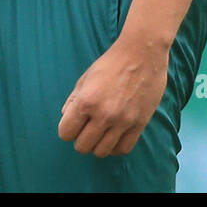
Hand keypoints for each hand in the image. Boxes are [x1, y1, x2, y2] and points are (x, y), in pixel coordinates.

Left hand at [57, 33, 168, 156]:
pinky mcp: (139, 124)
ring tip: (99, 133)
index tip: (72, 123)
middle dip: (80, 139)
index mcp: (86, 101)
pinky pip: (123, 149)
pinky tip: (113, 137)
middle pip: (83, 146)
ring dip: (97, 145)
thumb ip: (73, 100)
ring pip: (102, 152)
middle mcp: (104, 115)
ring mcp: (123, 122)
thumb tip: (65, 117)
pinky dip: (115, 148)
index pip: (66, 133)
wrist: (141, 54)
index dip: (66, 129)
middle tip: (85, 129)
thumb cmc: (110, 63)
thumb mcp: (85, 78)